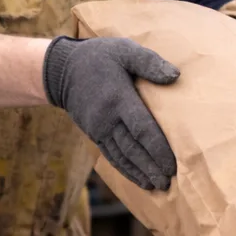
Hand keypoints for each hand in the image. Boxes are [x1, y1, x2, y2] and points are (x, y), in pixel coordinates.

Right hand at [43, 37, 178, 190]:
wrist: (62, 69)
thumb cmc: (99, 57)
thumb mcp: (124, 49)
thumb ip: (149, 62)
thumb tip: (174, 75)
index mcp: (118, 98)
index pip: (141, 129)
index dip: (157, 149)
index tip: (171, 165)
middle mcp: (108, 118)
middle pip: (133, 149)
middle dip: (151, 167)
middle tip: (168, 183)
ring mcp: (99, 129)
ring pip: (122, 157)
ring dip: (140, 173)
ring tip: (158, 186)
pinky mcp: (95, 135)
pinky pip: (112, 157)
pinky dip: (127, 171)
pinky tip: (141, 180)